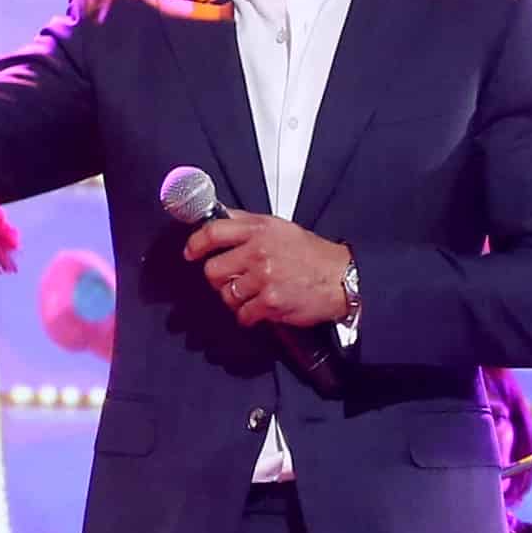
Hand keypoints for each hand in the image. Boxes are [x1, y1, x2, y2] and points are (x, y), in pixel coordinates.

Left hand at [184, 214, 352, 328]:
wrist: (340, 278)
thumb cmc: (311, 254)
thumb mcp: (279, 227)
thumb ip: (247, 223)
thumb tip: (219, 217)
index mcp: (259, 229)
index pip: (213, 232)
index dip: (195, 244)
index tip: (191, 253)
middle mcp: (258, 251)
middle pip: (213, 270)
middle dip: (219, 279)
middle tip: (232, 280)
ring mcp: (264, 278)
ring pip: (226, 295)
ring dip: (236, 299)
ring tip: (254, 294)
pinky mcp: (270, 302)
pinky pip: (243, 314)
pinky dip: (250, 315)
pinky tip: (262, 308)